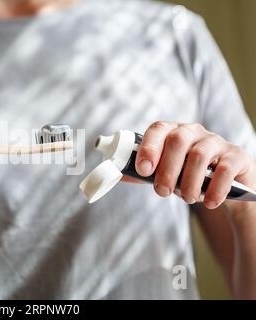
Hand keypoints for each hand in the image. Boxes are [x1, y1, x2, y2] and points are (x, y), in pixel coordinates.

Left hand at [134, 121, 254, 208]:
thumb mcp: (165, 173)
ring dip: (189, 181)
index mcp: (172, 132)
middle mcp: (194, 132)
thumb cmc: (187, 175)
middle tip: (162, 192)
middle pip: (177, 140)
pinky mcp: (236, 156)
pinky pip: (225, 168)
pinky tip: (208, 202)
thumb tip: (117, 173)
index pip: (158, 129)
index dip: (148, 148)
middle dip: (167, 169)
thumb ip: (143, 173)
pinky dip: (215, 188)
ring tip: (187, 199)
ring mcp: (216, 142)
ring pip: (200, 155)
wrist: (224, 186)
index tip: (143, 170)